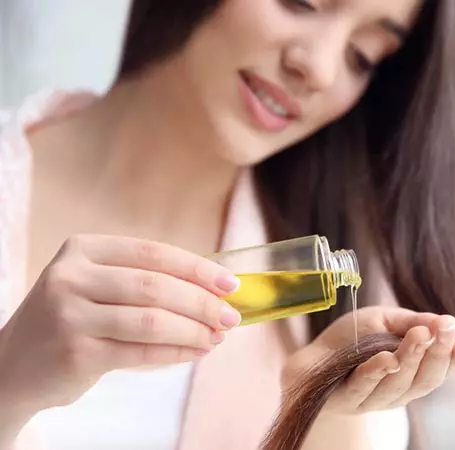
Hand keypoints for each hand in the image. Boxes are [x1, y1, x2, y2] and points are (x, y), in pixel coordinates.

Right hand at [0, 234, 240, 412]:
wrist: (13, 365)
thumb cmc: (72, 319)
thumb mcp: (97, 285)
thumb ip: (146, 280)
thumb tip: (215, 290)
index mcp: (83, 250)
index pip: (154, 253)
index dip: (198, 269)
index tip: (230, 284)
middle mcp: (72, 277)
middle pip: (156, 287)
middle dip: (202, 303)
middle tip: (231, 317)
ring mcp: (70, 315)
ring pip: (152, 321)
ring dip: (194, 330)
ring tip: (217, 336)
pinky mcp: (75, 353)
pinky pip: (141, 352)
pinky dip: (176, 352)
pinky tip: (196, 352)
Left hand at [282, 306, 454, 414]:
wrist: (309, 360)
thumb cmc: (352, 340)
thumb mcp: (386, 321)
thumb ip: (415, 321)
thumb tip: (448, 321)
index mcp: (413, 373)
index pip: (442, 369)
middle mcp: (398, 391)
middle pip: (426, 380)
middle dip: (439, 353)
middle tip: (447, 330)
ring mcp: (373, 399)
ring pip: (399, 384)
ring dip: (412, 358)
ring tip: (420, 335)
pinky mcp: (347, 399)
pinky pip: (364, 386)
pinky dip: (377, 372)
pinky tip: (387, 358)